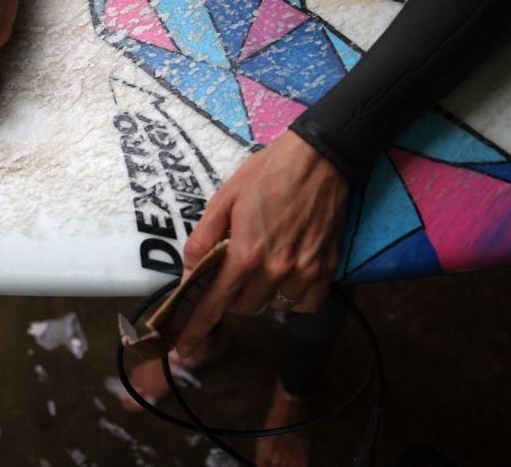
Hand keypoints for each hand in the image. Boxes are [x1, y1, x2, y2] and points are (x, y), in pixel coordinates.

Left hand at [174, 130, 348, 357]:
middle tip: (232, 268)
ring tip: (261, 264)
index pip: (215, 302)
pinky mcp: (326, 270)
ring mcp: (303, 272)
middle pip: (242, 307)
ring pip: (271, 307)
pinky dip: (291, 297)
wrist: (319, 160)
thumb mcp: (224, 198)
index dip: (197, 328)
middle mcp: (275, 270)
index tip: (184, 350)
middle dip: (230, 295)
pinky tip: (285, 274)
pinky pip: (303, 305)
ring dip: (259, 294)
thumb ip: (203, 239)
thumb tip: (189, 272)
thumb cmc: (267, 174)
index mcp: (245, 252)